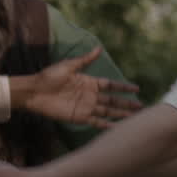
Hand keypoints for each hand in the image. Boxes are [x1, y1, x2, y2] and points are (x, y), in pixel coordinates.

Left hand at [24, 46, 139, 126]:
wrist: (34, 91)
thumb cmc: (49, 77)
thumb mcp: (69, 66)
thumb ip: (85, 60)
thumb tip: (99, 48)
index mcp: (89, 82)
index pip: (110, 85)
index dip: (123, 87)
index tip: (136, 88)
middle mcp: (90, 96)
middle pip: (112, 101)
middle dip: (126, 104)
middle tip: (141, 107)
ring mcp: (86, 107)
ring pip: (108, 112)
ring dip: (121, 115)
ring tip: (134, 118)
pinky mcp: (79, 117)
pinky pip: (96, 122)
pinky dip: (107, 126)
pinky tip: (117, 128)